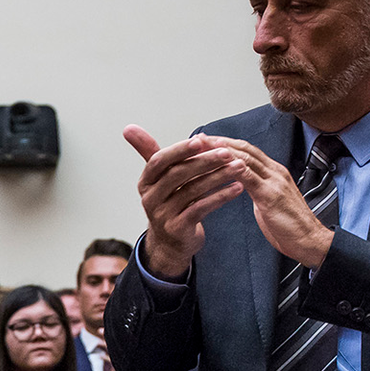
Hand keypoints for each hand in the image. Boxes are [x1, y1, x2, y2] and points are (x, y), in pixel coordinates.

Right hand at [124, 126, 246, 278]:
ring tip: (239, 167)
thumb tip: (130, 128)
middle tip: (227, 152)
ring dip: (218, 177)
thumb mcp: (158, 178)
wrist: (170, 242)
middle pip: (178, 174)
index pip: (159, 161)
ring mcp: (163, 215)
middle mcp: (150, 198)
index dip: (179, 150)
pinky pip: (201, 208)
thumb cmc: (168, 203)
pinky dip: (221, 197)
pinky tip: (237, 188)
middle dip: (205, 161)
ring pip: (193, 190)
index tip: (201, 140)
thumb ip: (149, 152)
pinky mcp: (178, 228)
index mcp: (145, 182)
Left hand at [197, 135, 334, 268]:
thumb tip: (241, 185)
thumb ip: (257, 190)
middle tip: (198, 138)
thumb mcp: (269, 202)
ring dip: (221, 152)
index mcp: (274, 173)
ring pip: (245, 158)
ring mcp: (275, 182)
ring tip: (202, 149)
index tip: (206, 141)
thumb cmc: (289, 226)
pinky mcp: (271, 196)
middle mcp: (275, 172)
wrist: (310, 241)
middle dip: (220, 142)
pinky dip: (232, 169)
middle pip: (244, 149)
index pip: (247, 151)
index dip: (226, 144)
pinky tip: (217, 167)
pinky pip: (249, 177)